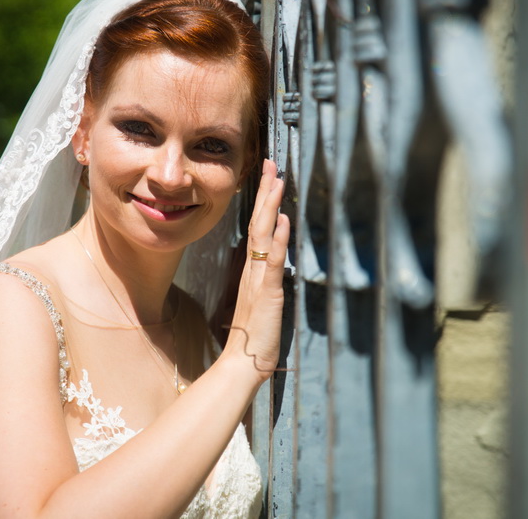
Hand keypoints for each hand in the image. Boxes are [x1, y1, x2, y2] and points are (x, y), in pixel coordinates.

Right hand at [222, 158, 289, 382]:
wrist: (243, 362)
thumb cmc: (253, 337)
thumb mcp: (261, 302)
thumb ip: (264, 279)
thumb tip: (272, 258)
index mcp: (252, 270)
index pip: (257, 228)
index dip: (263, 201)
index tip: (268, 177)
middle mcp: (253, 268)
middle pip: (258, 222)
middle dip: (266, 191)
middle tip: (270, 163)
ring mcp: (259, 278)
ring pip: (264, 234)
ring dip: (271, 206)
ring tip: (277, 180)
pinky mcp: (268, 291)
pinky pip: (273, 260)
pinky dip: (279, 238)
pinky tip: (284, 220)